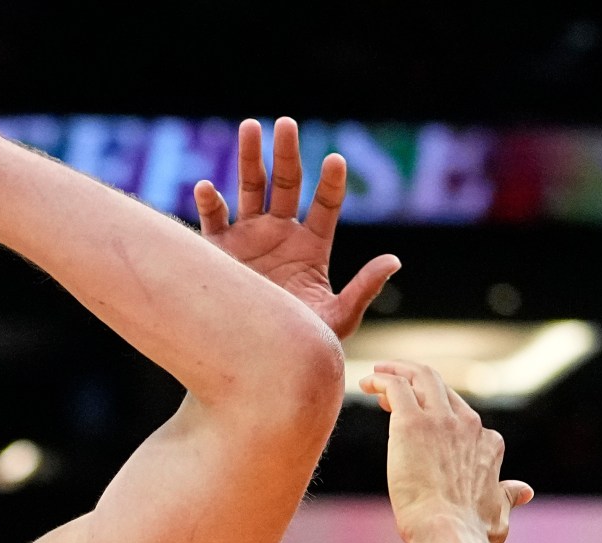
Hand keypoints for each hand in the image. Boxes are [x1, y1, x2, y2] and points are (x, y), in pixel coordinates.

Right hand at [195, 119, 399, 339]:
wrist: (257, 359)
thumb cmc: (302, 342)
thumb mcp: (338, 318)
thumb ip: (363, 288)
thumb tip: (394, 259)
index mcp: (312, 247)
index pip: (326, 205)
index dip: (331, 183)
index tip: (336, 161)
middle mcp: (281, 235)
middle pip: (286, 184)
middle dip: (286, 154)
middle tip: (286, 124)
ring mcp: (249, 239)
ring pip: (250, 189)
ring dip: (249, 158)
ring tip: (249, 127)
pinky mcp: (220, 251)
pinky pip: (213, 220)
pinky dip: (209, 202)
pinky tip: (207, 187)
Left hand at [361, 361, 533, 542]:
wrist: (448, 534)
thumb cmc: (471, 532)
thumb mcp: (499, 511)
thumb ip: (509, 496)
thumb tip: (525, 492)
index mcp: (488, 443)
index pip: (462, 415)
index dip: (437, 413)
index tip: (416, 421)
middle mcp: (469, 425)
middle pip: (442, 387)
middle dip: (417, 382)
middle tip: (391, 386)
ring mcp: (442, 421)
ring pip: (421, 377)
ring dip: (399, 370)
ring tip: (377, 375)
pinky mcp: (412, 423)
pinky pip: (396, 386)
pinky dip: (381, 379)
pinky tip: (367, 383)